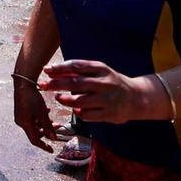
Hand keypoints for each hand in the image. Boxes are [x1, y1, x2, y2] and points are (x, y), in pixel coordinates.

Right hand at [13, 78, 57, 151]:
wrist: (23, 83)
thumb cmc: (32, 98)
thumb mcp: (42, 113)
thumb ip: (48, 126)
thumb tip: (53, 138)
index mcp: (25, 124)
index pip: (34, 140)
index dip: (43, 146)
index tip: (51, 150)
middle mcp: (21, 122)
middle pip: (35, 132)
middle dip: (47, 132)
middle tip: (58, 127)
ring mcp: (20, 116)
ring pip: (34, 125)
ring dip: (44, 124)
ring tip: (53, 119)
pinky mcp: (21, 111)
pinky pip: (31, 119)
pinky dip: (39, 118)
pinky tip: (46, 111)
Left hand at [41, 60, 168, 123]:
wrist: (137, 97)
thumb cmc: (110, 82)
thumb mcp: (99, 71)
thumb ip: (79, 70)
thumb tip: (52, 70)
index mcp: (101, 69)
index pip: (76, 66)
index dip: (59, 68)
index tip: (46, 70)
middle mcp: (105, 83)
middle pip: (75, 83)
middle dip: (56, 84)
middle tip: (44, 85)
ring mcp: (107, 99)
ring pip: (79, 101)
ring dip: (65, 100)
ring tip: (59, 97)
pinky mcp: (109, 114)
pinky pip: (87, 114)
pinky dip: (77, 111)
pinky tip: (74, 108)